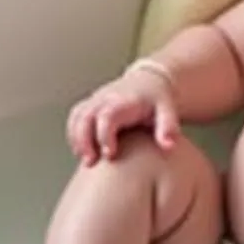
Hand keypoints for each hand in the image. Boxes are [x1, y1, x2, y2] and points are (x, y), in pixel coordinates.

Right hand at [65, 70, 179, 165]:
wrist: (150, 81)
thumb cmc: (158, 100)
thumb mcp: (167, 111)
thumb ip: (168, 128)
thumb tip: (169, 146)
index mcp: (125, 101)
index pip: (108, 115)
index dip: (105, 135)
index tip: (110, 154)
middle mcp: (107, 98)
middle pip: (86, 116)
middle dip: (84, 140)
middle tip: (91, 162)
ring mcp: (96, 100)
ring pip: (77, 117)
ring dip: (76, 139)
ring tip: (86, 160)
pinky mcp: (90, 105)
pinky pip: (75, 118)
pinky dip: (74, 135)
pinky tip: (82, 151)